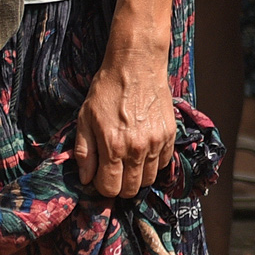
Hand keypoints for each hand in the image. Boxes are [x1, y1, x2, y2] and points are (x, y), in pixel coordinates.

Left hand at [73, 50, 176, 198]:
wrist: (136, 65)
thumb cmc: (107, 90)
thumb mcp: (85, 119)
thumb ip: (84, 152)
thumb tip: (85, 179)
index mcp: (113, 146)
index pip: (111, 188)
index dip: (103, 187)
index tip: (100, 176)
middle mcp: (137, 149)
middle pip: (132, 189)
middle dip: (120, 186)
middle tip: (114, 172)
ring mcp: (157, 142)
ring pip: (149, 179)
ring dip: (137, 176)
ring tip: (129, 162)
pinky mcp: (170, 134)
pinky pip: (164, 162)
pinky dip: (153, 163)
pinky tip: (143, 151)